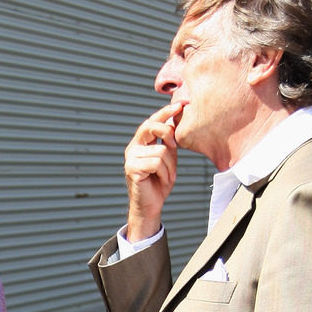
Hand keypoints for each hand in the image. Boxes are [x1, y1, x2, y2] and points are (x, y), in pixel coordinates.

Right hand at [124, 101, 182, 241]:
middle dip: (168, 132)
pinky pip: (156, 163)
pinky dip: (164, 173)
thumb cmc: (158, 184)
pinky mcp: (132, 169)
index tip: (180, 104)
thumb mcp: (168, 159)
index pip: (152, 121)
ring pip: (161, 150)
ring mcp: (131, 158)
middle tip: (175, 145)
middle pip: (151, 126)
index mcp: (141, 143)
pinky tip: (162, 180)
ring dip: (170, 166)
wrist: (150, 206)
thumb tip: (175, 122)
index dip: (165, 112)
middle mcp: (133, 148)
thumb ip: (169, 142)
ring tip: (167, 176)